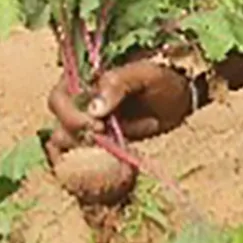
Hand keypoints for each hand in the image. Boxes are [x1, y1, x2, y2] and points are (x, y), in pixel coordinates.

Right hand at [46, 61, 192, 162]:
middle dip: (79, 138)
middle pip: (59, 126)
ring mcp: (89, 124)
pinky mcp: (101, 142)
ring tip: (114, 150)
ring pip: (67, 144)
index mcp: (83, 79)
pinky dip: (92, 166)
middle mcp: (80, 102)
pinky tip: (114, 168)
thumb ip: (118, 84)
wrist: (183, 97)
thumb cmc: (164, 78)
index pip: (59, 99)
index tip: (96, 126)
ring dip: (84, 153)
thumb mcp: (145, 74)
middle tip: (107, 140)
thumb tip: (94, 110)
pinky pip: (85, 157)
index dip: (71, 116)